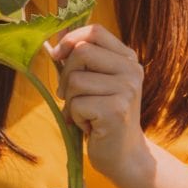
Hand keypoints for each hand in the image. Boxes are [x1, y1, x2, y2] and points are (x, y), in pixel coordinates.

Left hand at [49, 24, 149, 183]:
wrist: (124, 155)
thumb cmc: (103, 116)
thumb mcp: (96, 82)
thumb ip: (80, 59)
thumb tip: (56, 37)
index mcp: (127, 58)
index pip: (95, 32)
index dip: (70, 39)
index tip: (57, 55)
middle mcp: (131, 70)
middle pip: (81, 52)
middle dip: (66, 75)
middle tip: (70, 96)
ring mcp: (126, 90)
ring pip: (75, 80)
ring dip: (71, 101)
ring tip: (85, 114)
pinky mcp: (116, 110)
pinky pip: (76, 104)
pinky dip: (74, 117)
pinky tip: (89, 126)